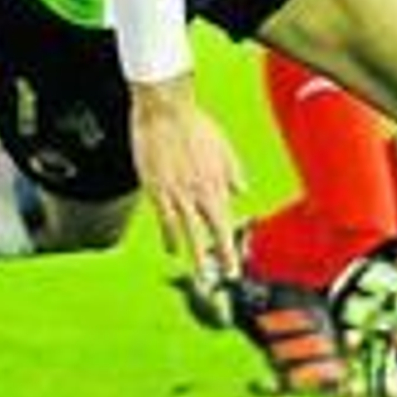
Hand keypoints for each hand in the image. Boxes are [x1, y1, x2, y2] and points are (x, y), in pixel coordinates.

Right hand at [129, 74, 245, 278]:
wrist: (165, 112)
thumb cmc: (196, 125)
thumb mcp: (223, 146)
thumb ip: (232, 171)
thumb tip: (241, 191)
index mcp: (214, 183)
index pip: (223, 225)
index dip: (227, 250)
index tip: (232, 269)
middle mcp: (195, 193)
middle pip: (203, 235)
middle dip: (210, 261)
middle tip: (214, 284)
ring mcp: (173, 194)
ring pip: (183, 233)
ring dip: (190, 256)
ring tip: (196, 276)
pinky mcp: (154, 190)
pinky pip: (163, 220)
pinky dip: (169, 236)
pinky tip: (172, 249)